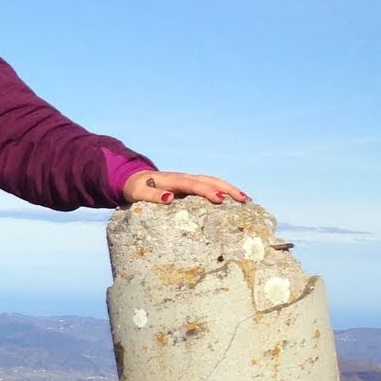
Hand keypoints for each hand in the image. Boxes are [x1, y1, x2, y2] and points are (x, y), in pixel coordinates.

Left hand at [121, 169, 248, 204]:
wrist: (135, 181)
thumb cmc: (136, 189)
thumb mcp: (139, 193)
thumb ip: (152, 196)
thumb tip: (169, 199)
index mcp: (174, 180)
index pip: (194, 185)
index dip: (207, 191)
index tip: (219, 200)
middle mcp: (185, 178)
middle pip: (210, 181)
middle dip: (228, 189)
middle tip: (244, 200)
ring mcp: (189, 181)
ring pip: (213, 182)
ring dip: (229, 190)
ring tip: (245, 200)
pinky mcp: (191, 187)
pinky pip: (209, 188)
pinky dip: (222, 192)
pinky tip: (233, 203)